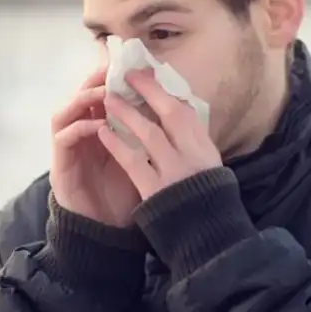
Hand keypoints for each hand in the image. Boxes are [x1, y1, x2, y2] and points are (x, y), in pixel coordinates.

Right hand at [49, 67, 141, 226]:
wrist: (107, 231)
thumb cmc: (126, 195)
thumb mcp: (142, 160)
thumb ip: (148, 135)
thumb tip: (176, 107)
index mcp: (100, 131)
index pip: (101, 96)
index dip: (112, 79)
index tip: (131, 66)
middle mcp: (80, 135)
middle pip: (80, 98)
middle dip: (94, 81)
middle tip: (110, 70)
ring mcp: (68, 149)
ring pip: (65, 112)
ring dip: (83, 100)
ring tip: (104, 94)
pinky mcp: (60, 165)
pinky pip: (64, 138)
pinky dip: (80, 128)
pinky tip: (98, 126)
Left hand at [98, 69, 221, 198]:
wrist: (206, 237)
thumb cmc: (205, 201)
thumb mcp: (207, 166)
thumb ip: (192, 142)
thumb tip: (177, 113)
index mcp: (207, 149)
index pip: (186, 112)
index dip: (166, 91)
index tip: (149, 74)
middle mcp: (194, 156)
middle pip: (171, 114)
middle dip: (148, 91)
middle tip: (127, 75)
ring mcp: (175, 172)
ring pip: (150, 134)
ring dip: (127, 113)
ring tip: (108, 98)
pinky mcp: (156, 190)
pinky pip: (133, 161)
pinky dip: (116, 144)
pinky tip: (102, 131)